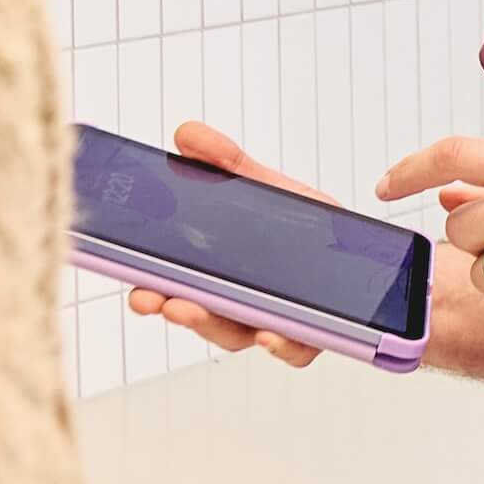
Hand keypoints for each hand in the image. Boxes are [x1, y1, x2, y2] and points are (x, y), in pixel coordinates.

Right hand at [124, 123, 326, 369]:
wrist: (346, 236)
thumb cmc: (294, 218)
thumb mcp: (258, 181)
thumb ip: (224, 160)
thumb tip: (187, 134)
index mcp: (217, 272)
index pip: (176, 289)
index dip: (153, 293)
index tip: (136, 288)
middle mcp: (238, 303)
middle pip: (202, 317)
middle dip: (177, 311)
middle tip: (158, 299)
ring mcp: (272, 319)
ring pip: (237, 335)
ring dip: (213, 326)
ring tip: (199, 308)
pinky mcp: (310, 330)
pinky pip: (294, 348)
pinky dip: (280, 346)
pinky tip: (269, 333)